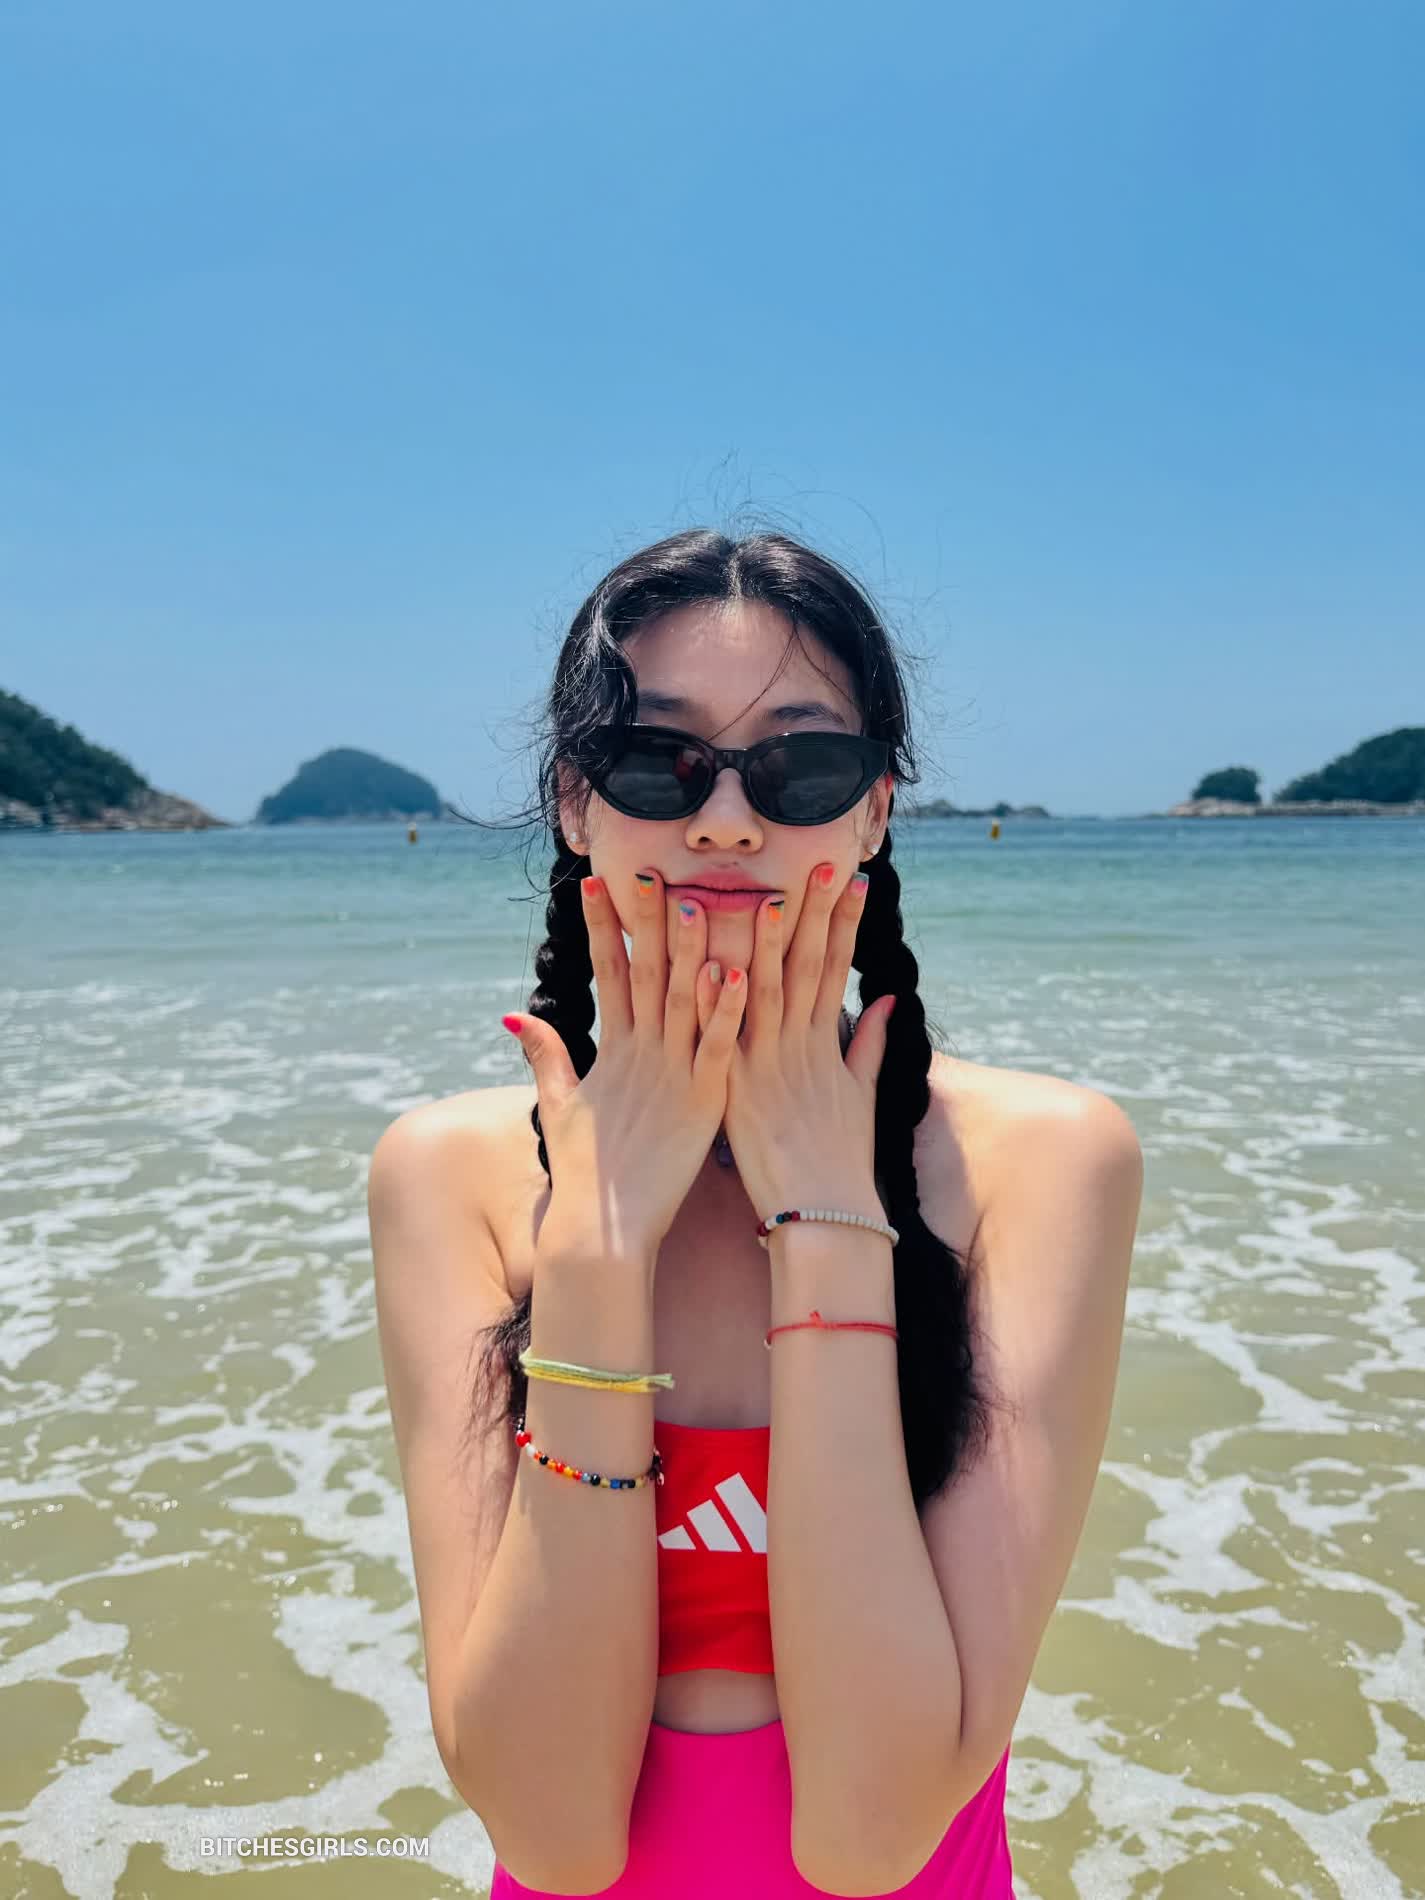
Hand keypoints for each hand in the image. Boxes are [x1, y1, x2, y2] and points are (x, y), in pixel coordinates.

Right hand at [503, 869, 747, 1268]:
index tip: (596, 881)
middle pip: (645, 973)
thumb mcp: (561, 1105)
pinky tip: (739, 973)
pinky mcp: (703, 1103)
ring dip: (693, 951)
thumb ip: (545, 1056)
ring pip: (685, 1001)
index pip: (607, 972)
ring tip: (699, 902)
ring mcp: (673, 1076)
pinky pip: (717, 1047)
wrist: (601, 1230)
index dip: (602, 926)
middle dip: (648, 921)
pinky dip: (726, 1011)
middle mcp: (642, 1054)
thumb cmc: (586, 1172)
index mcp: (615, 1050)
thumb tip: (514, 1016)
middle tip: (651, 871)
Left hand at [695, 863, 895, 1223]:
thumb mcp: (859, 1095)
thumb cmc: (838, 1160)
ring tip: (771, 895)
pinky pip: (728, 1040)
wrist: (825, 1216)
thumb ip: (868, 1044)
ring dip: (768, 943)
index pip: (836, 966)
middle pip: (809, 965)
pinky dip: (722, 1004)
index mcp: (824, 1042)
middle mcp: (799, 1045)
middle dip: (818, 912)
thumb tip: (883, 1001)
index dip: (844, 920)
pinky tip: (715, 966)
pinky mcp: (739, 1092)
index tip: (853, 877)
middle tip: (823, 862)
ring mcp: (769, 1066)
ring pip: (768, 992)